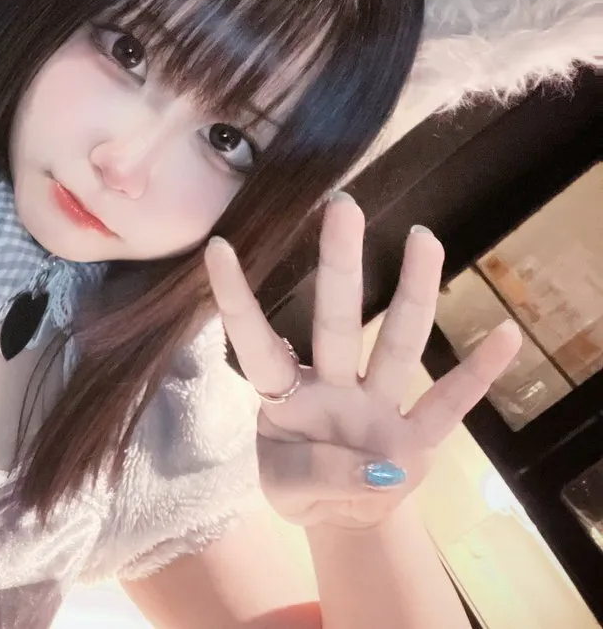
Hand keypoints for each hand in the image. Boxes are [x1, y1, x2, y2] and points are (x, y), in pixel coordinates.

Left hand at [204, 192, 521, 528]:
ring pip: (396, 341)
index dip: (236, 299)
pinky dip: (479, 372)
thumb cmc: (300, 485)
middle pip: (337, 320)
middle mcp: (332, 386)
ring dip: (413, 291)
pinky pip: (451, 402)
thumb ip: (317, 475)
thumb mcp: (286, 492)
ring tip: (424, 238)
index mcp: (284, 396)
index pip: (255, 341)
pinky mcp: (418, 436)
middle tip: (343, 205)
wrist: (345, 518)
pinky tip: (506, 334)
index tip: (217, 246)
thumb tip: (377, 466)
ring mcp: (377, 406)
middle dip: (340, 265)